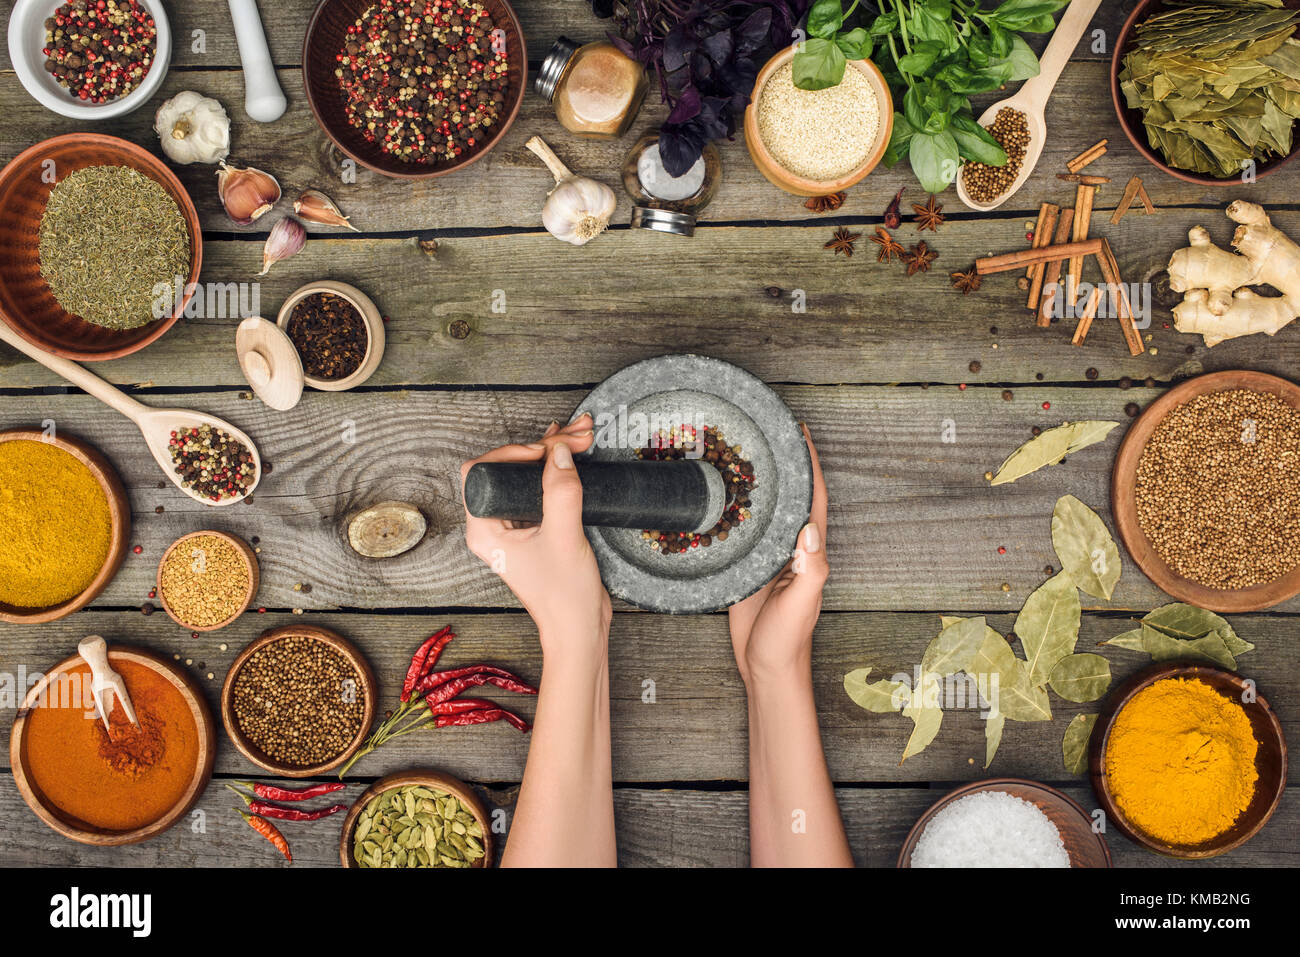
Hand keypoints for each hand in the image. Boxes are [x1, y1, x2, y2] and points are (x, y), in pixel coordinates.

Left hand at [461, 414, 611, 652]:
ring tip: (582, 436)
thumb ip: (561, 492)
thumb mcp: (564, 537)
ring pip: (526, 475)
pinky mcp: (535, 528)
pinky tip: (575, 453)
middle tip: (576, 436)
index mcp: (484, 529)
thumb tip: (560, 451)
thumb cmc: (563, 596)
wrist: (581, 629)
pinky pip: (540, 488)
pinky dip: (559, 469)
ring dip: (554, 453)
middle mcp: (493, 526)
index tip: (546, 452)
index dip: (512, 452)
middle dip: (543, 447)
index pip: (481, 471)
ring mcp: (514, 527)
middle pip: (507, 468)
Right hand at [728, 425, 828, 687]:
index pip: (814, 497)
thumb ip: (810, 568)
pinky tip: (718, 498)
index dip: (810, 464)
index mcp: (810, 551)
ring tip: (739, 453)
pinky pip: (744, 532)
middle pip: (791, 496)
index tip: (799, 431)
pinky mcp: (748, 568)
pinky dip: (736, 511)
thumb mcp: (800, 605)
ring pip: (767, 511)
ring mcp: (770, 557)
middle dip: (784, 464)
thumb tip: (810, 529)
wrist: (766, 667)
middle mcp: (792, 548)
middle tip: (766, 430)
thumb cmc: (788, 640)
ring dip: (759, 484)